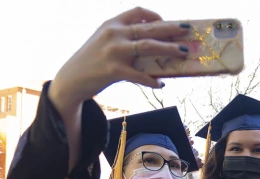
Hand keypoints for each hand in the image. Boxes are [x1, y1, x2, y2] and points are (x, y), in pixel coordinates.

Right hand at [48, 7, 189, 115]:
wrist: (72, 79)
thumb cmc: (92, 61)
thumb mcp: (105, 41)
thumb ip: (124, 37)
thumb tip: (153, 44)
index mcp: (112, 23)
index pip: (138, 12)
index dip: (156, 16)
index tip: (168, 22)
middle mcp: (114, 33)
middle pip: (149, 28)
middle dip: (172, 29)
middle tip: (188, 31)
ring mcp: (114, 51)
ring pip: (148, 47)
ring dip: (169, 49)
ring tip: (183, 53)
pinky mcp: (114, 70)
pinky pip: (139, 75)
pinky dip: (152, 80)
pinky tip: (161, 84)